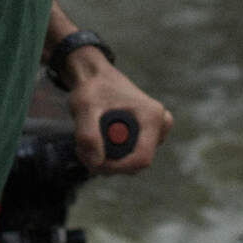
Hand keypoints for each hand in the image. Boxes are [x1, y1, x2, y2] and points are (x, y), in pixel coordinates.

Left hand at [64, 53, 171, 173]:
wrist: (94, 75)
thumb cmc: (92, 87)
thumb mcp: (84, 107)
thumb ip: (88, 135)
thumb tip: (97, 163)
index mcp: (152, 116)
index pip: (142, 159)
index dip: (118, 167)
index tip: (94, 163)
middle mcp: (160, 124)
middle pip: (136, 163)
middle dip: (108, 162)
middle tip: (82, 148)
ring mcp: (156, 130)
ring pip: (131, 161)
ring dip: (107, 159)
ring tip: (86, 140)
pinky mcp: (147, 135)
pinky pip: (130, 156)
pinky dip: (110, 154)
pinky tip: (97, 139)